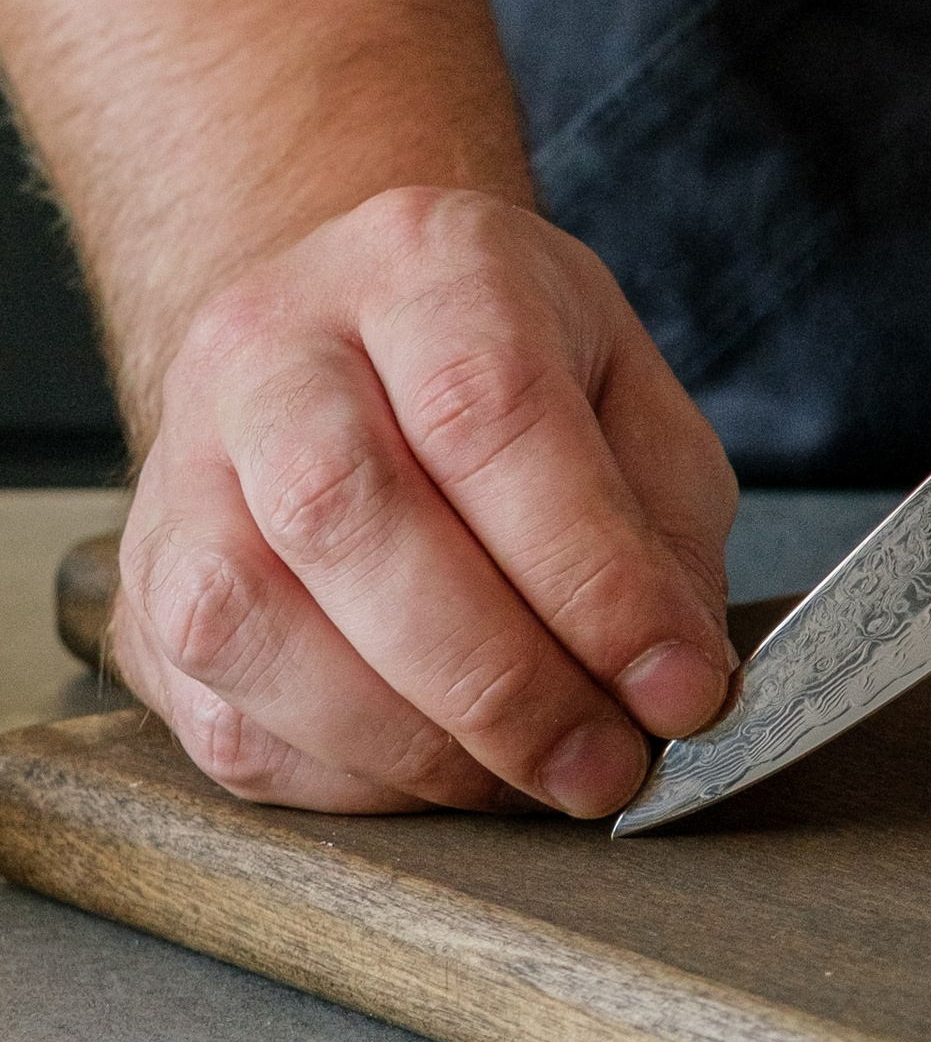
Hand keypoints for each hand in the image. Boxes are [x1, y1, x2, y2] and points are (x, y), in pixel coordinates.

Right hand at [112, 189, 737, 815]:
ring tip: (525, 777)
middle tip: (602, 766)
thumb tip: (672, 683)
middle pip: (345, 512)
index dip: (588, 576)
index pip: (486, 411)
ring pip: (247, 620)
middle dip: (497, 679)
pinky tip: (435, 771)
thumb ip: (663, 529)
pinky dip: (344, 776)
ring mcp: (179, 466)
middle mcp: (270, 346)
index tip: (675, 689)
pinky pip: (219, 714)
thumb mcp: (629, 396)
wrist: (348, 343)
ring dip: (408, 741)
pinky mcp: (143, 590)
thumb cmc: (504, 372)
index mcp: (420, 264)